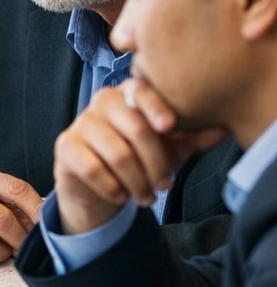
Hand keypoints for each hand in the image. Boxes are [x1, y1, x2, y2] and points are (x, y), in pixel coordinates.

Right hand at [53, 80, 225, 234]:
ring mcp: (81, 123)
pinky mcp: (65, 146)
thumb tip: (221, 130)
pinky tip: (122, 197)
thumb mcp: (168, 148)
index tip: (170, 126)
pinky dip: (113, 187)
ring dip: (138, 181)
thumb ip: (191, 138)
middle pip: (135, 127)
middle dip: (156, 162)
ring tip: (149, 197)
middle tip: (166, 185)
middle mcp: (102, 102)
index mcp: (128, 94)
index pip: (140, 89)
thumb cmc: (137, 158)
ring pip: (117, 153)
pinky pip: (92, 168)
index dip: (156, 106)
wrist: (98, 184)